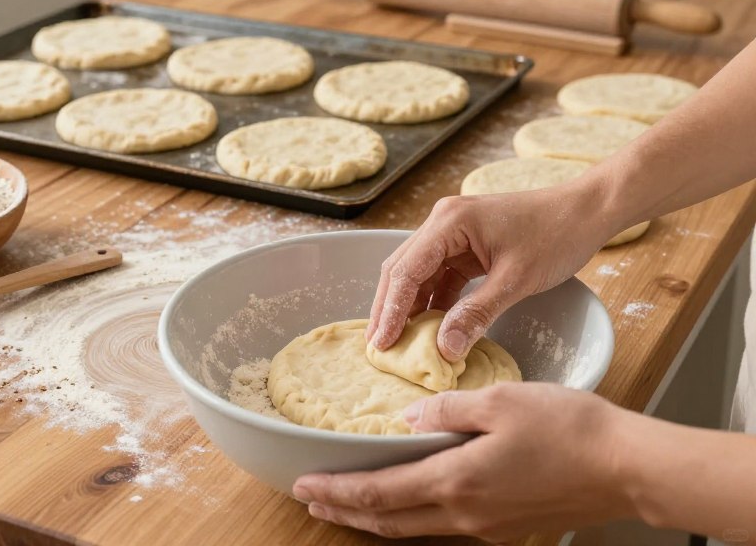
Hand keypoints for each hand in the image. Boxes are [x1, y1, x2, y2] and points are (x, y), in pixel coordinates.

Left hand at [293, 383, 636, 542]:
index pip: (380, 492)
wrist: (625, 467)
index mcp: (456, 480)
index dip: (338, 491)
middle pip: (389, 521)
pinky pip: (444, 528)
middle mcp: (465, 514)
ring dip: (377, 519)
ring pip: (416, 529)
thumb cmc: (567, 427)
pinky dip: (413, 518)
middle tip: (312, 502)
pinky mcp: (508, 528)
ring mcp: (487, 527)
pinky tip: (411, 504)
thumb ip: (446, 411)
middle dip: (346, 511)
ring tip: (349, 506)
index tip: (304, 486)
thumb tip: (407, 421)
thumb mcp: (499, 401)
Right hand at [368, 178, 614, 359]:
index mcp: (449, 222)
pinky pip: (440, 276)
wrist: (586, 212)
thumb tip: (443, 350)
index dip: (390, 309)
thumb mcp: (516, 280)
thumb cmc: (556, 236)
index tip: (381, 343)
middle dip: (390, 308)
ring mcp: (453, 233)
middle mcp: (443, 222)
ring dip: (409, 307)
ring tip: (398, 343)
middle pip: (403, 269)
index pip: (406, 270)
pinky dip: (433, 302)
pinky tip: (429, 328)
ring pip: (418, 274)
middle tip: (379, 348)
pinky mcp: (466, 246)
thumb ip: (476, 314)